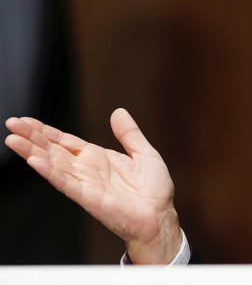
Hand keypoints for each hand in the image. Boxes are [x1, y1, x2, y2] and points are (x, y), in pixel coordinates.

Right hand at [4, 108, 181, 263]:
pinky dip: (51, 172)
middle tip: (11, 124)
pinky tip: (35, 162)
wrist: (160, 216)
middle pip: (53, 150)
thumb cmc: (154, 190)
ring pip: (53, 165)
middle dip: (32, 137)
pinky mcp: (89, 197)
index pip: (65, 141)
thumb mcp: (144, 153)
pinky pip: (66, 183)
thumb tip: (118, 111)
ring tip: (13, 140)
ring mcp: (85, 183)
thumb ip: (129, 134)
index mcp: (97, 158)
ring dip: (33, 152)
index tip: (25, 121)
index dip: (45, 131)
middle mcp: (87, 170)